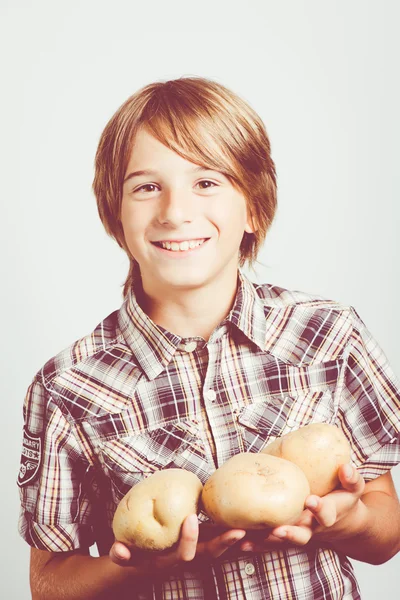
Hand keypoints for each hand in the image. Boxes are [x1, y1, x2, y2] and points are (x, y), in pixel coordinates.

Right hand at [109, 515, 245, 572]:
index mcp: (171, 561)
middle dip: (225, 544)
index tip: (190, 518)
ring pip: (223, 548)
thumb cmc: (134, 555)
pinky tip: (252, 521)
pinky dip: (240, 534)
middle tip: (239, 531)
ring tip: (253, 527)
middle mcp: (188, 559)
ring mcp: (199, 551)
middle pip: (211, 554)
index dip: (188, 539)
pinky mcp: (206, 541)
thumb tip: (119, 550)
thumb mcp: (124, 556)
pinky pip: (225, 539)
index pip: (184, 555)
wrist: (144, 563)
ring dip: (238, 540)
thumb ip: (121, 554)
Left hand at [239, 463, 365, 552]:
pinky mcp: (287, 537)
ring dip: (268, 542)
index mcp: (329, 515)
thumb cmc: (344, 498)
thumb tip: (345, 467)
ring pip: (284, 543)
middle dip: (290, 534)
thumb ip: (351, 478)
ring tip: (250, 539)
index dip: (319, 509)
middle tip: (278, 530)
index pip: (326, 514)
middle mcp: (313, 528)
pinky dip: (257, 545)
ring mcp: (300, 534)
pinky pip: (271, 544)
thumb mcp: (353, 488)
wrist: (343, 522)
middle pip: (302, 536)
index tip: (311, 500)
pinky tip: (241, 543)